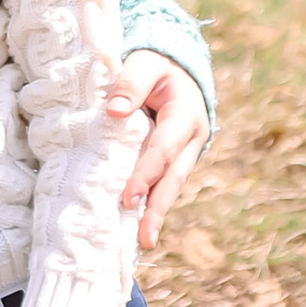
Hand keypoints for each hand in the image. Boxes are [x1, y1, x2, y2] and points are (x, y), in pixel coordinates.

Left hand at [113, 55, 208, 253]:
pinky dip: (151, 205)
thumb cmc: (156, 65)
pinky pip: (162, 185)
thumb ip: (131, 82)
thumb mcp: (145, 62)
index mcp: (186, 115)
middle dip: (158, 209)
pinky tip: (136, 228)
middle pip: (174, 179)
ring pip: (170, 187)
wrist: (175, 68)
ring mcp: (184, 154)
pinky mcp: (172, 162)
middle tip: (144, 239)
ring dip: (156, 214)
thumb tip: (114, 111)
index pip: (164, 149)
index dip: (146, 173)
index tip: (127, 197)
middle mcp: (191, 140)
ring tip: (142, 243)